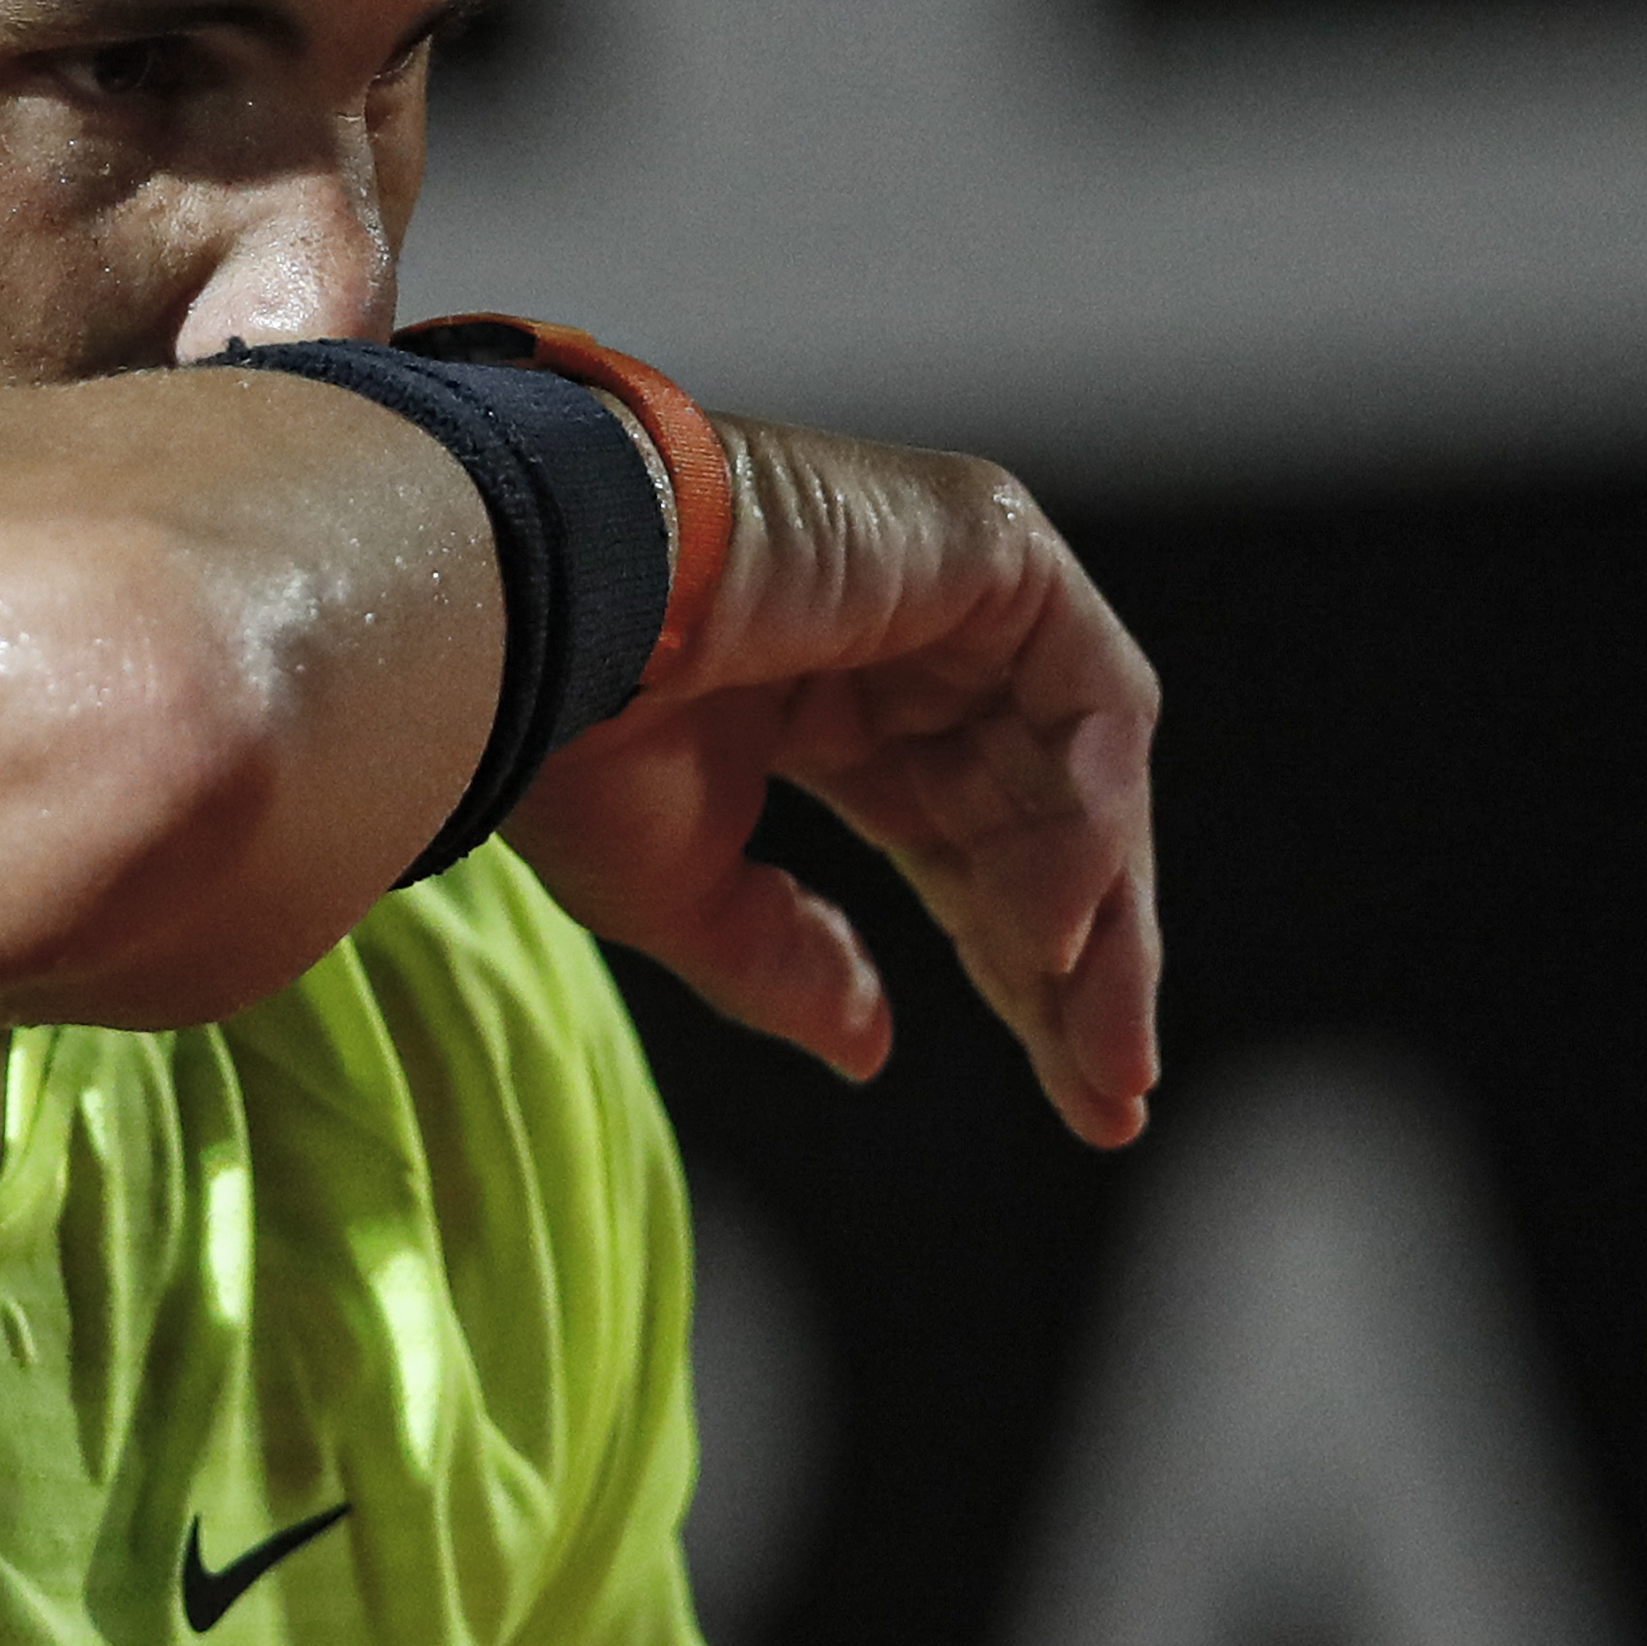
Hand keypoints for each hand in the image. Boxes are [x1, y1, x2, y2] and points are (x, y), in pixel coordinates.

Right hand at [505, 414, 1160, 1146]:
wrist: (535, 607)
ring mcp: (949, 581)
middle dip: (1081, 966)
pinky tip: (1055, 926)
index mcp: (818, 706)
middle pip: (1029, 818)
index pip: (957, 845)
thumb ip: (783, 961)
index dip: (1015, 972)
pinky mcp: (985, 537)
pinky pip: (1089, 691)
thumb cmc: (568, 731)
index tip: (1083, 1107)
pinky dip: (1090, 815)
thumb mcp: (679, 887)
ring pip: (1078, 765)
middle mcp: (900, 641)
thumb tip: (868, 1049)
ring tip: (1090, 1042)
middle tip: (1111, 1096)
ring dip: (1099, 914)